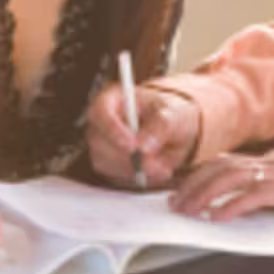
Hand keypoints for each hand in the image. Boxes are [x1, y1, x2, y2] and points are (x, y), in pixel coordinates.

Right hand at [86, 82, 200, 187]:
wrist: (174, 130)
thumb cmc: (170, 114)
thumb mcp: (173, 114)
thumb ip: (160, 126)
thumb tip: (144, 148)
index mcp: (112, 98)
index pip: (100, 112)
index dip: (113, 130)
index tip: (133, 147)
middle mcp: (101, 120)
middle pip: (99, 142)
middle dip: (127, 158)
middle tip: (156, 165)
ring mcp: (100, 142)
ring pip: (105, 162)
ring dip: (134, 169)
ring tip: (162, 168)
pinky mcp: (106, 162)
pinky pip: (114, 174)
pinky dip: (135, 176)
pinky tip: (154, 170)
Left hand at [168, 153, 273, 220]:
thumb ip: (273, 189)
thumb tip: (246, 202)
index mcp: (273, 161)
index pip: (226, 163)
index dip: (199, 175)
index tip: (180, 190)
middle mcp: (273, 161)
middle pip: (222, 167)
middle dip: (193, 185)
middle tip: (174, 203)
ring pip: (232, 177)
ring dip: (205, 194)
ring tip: (188, 210)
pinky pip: (258, 195)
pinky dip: (235, 205)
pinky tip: (220, 217)